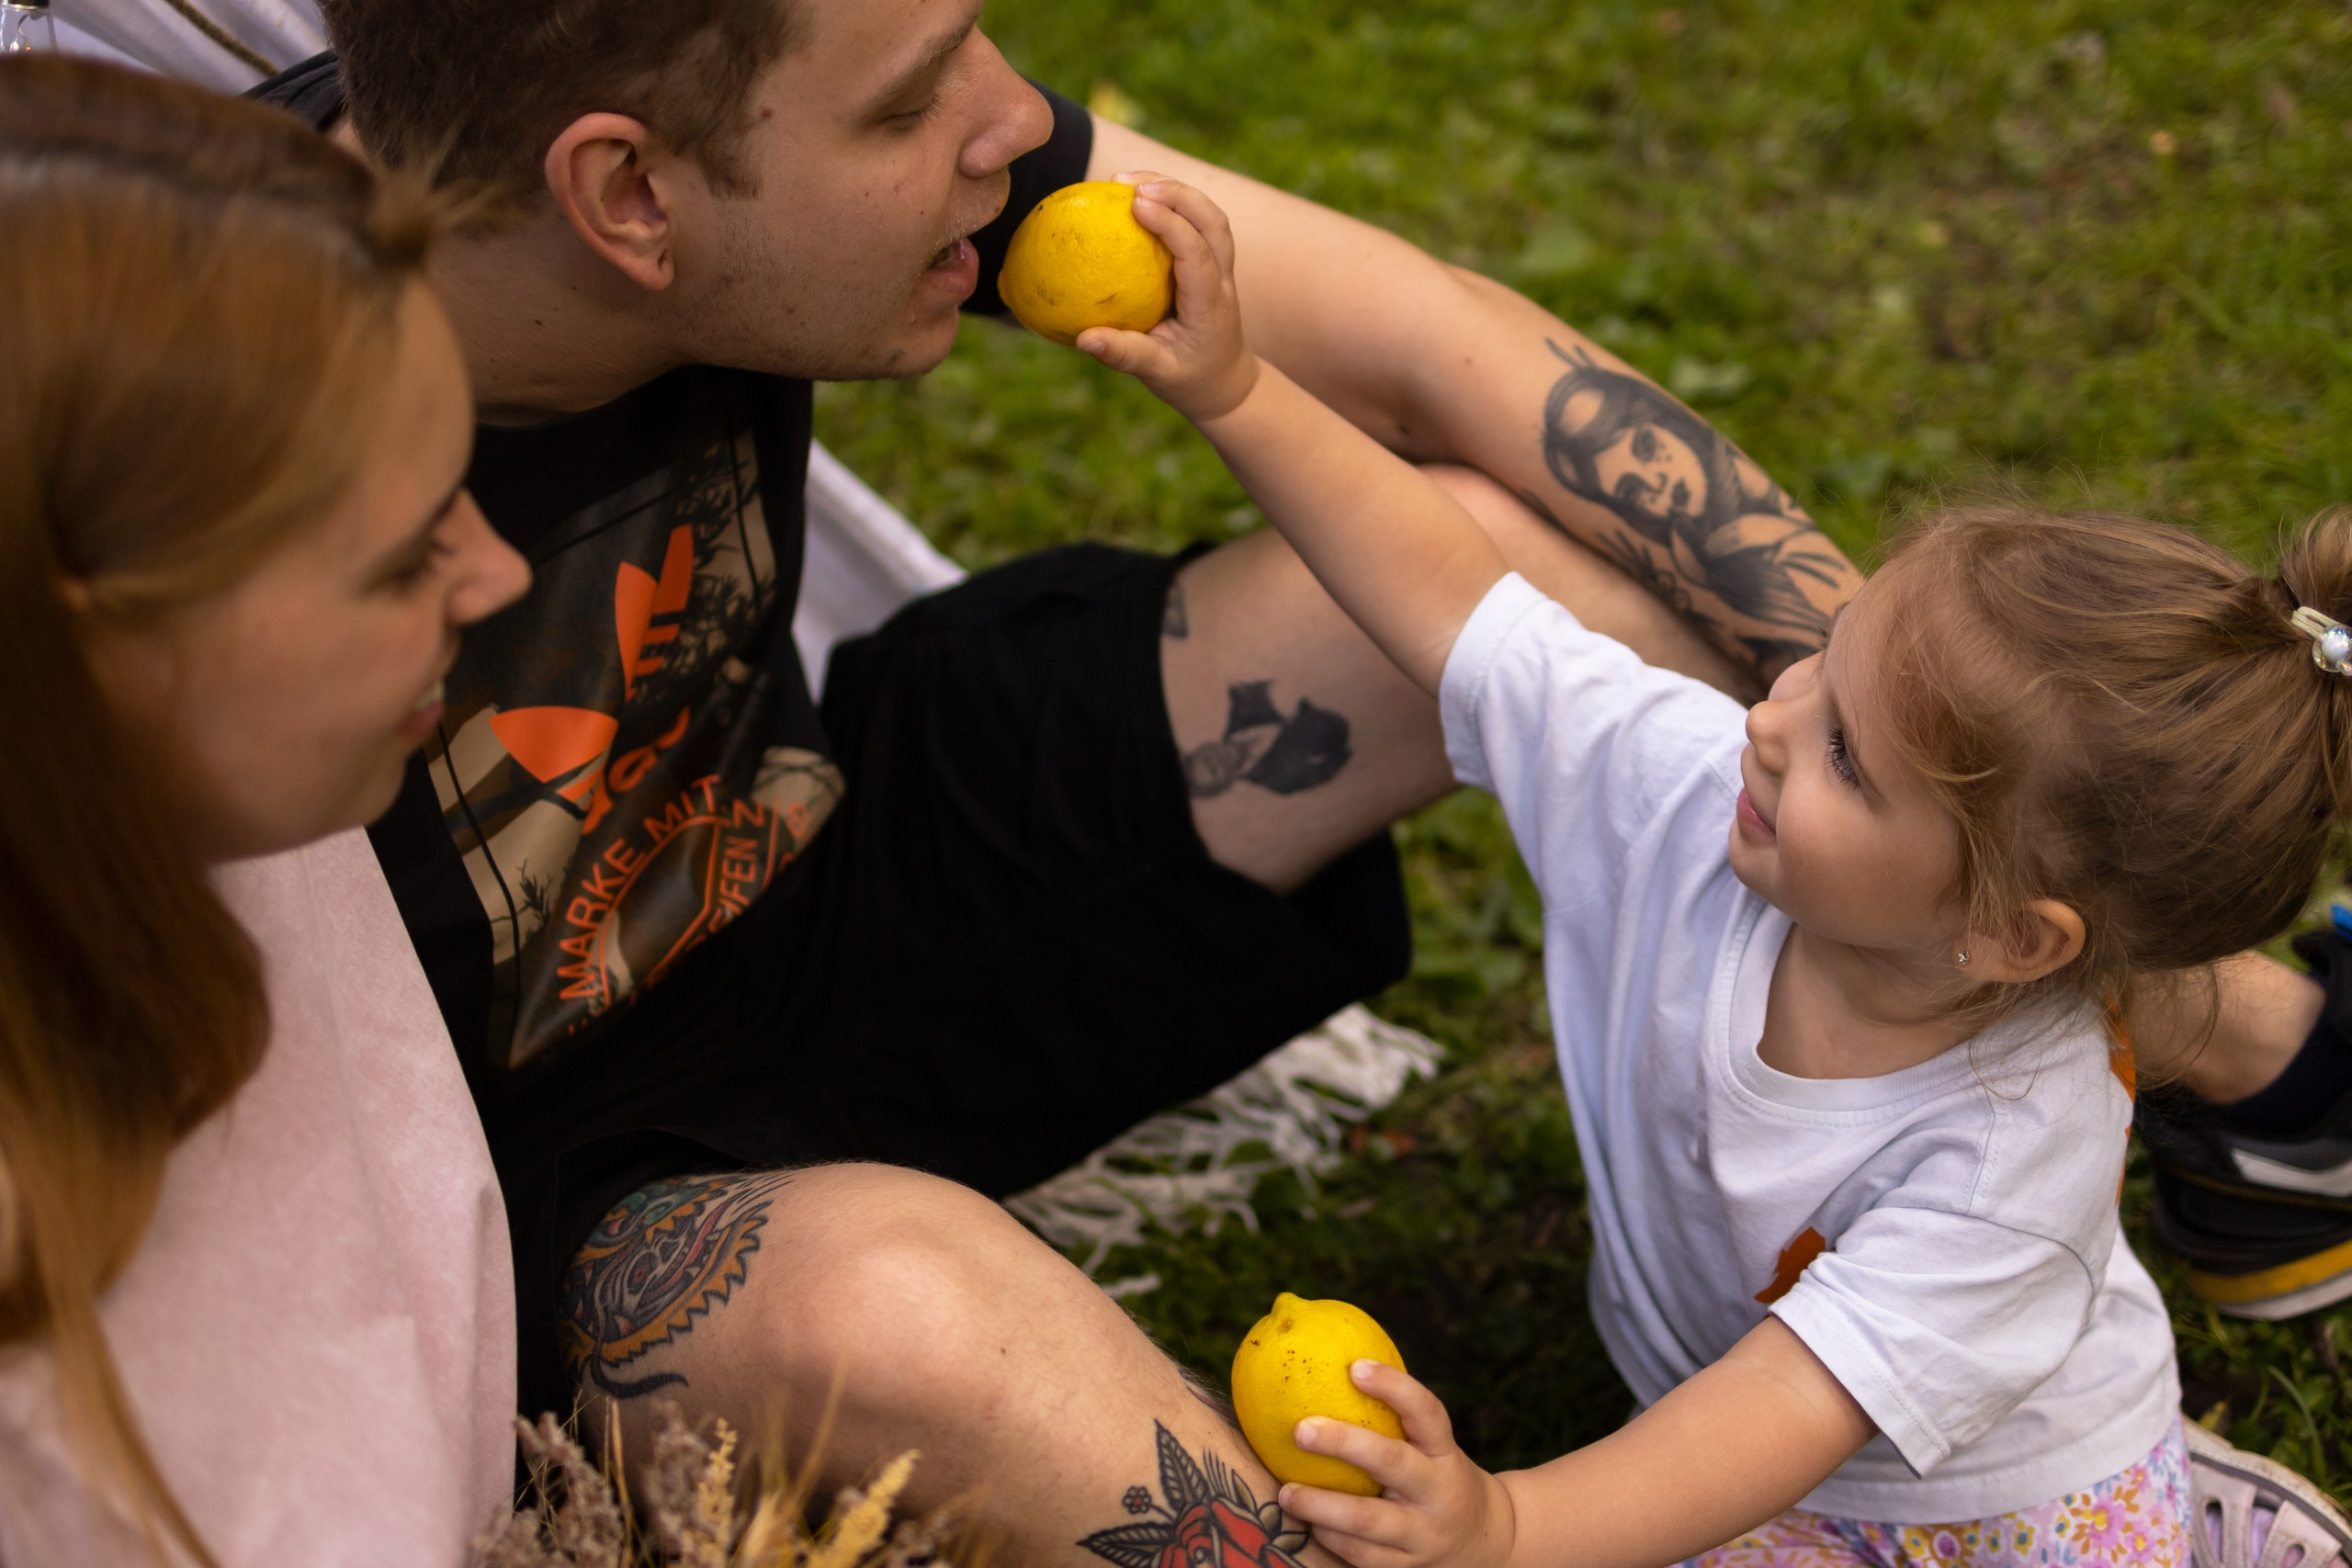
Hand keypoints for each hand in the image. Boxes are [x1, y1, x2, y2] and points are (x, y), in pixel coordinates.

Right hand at [1076, 173, 1261, 424]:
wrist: (1224, 384)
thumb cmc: (1189, 380)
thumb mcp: (1158, 374)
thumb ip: (1124, 355)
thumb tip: (1084, 339)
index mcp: (1210, 303)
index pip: (1197, 252)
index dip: (1171, 223)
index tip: (1135, 204)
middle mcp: (1221, 279)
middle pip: (1213, 220)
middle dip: (1176, 192)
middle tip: (1127, 182)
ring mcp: (1221, 267)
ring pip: (1209, 214)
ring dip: (1174, 189)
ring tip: (1126, 179)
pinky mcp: (1210, 262)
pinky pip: (1195, 222)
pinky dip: (1170, 202)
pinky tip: (1133, 197)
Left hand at [1277, 1360, 1515, 1567]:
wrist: (1488, 1544)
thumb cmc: (1437, 1477)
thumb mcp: (1432, 1448)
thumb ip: (1392, 1418)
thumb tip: (1324, 1361)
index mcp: (1445, 1455)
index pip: (1426, 1413)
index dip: (1394, 1387)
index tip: (1355, 1365)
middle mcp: (1438, 1492)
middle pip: (1392, 1463)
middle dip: (1344, 1444)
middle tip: (1300, 1428)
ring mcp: (1424, 1535)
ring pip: (1370, 1522)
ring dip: (1322, 1506)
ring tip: (1285, 1491)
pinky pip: (1362, 1556)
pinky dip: (1331, 1539)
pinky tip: (1305, 1525)